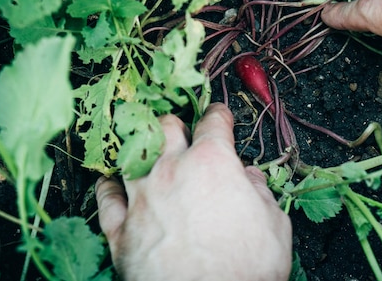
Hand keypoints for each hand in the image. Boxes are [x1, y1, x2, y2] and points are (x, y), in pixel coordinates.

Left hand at [95, 103, 292, 280]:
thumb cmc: (245, 270)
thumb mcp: (274, 226)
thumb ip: (261, 193)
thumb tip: (251, 179)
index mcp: (212, 163)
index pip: (213, 123)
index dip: (218, 115)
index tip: (219, 117)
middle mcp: (171, 172)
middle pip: (164, 127)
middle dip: (175, 124)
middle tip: (182, 132)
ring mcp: (141, 199)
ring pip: (129, 155)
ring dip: (138, 148)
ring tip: (143, 150)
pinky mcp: (120, 231)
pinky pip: (106, 198)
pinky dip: (109, 188)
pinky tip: (112, 184)